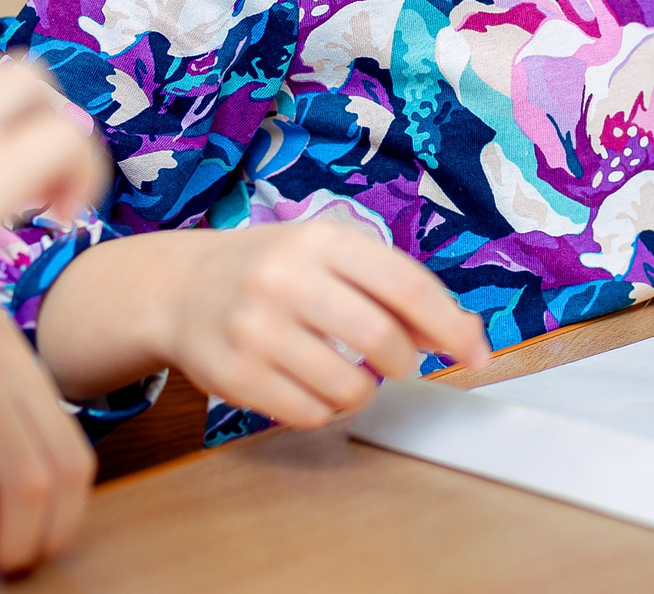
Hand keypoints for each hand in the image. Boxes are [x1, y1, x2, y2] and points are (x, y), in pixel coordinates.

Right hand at [42, 222, 489, 428]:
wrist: (179, 288)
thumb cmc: (272, 269)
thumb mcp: (330, 255)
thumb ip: (392, 287)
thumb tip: (459, 335)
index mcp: (320, 239)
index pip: (404, 283)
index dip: (449, 324)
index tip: (474, 351)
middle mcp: (284, 279)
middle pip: (380, 339)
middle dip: (406, 362)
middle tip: (402, 363)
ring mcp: (254, 329)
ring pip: (347, 386)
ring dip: (365, 389)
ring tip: (350, 372)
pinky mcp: (233, 376)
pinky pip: (308, 413)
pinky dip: (326, 407)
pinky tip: (313, 384)